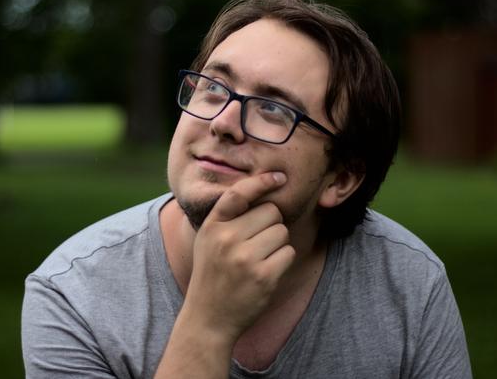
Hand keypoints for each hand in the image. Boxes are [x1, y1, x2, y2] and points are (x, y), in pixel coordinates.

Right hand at [183, 171, 295, 342]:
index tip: (279, 177)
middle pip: (271, 212)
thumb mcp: (208, 240)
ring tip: (259, 258)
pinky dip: (283, 260)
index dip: (262, 182)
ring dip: (278, 243)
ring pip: (282, 232)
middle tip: (256, 243)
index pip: (239, 193)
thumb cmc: (212, 274)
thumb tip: (261, 190)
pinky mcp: (263, 276)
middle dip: (271, 224)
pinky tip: (266, 271)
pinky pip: (288, 252)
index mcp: (212, 226)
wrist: (208, 317)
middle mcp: (227, 239)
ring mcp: (245, 258)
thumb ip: (228, 216)